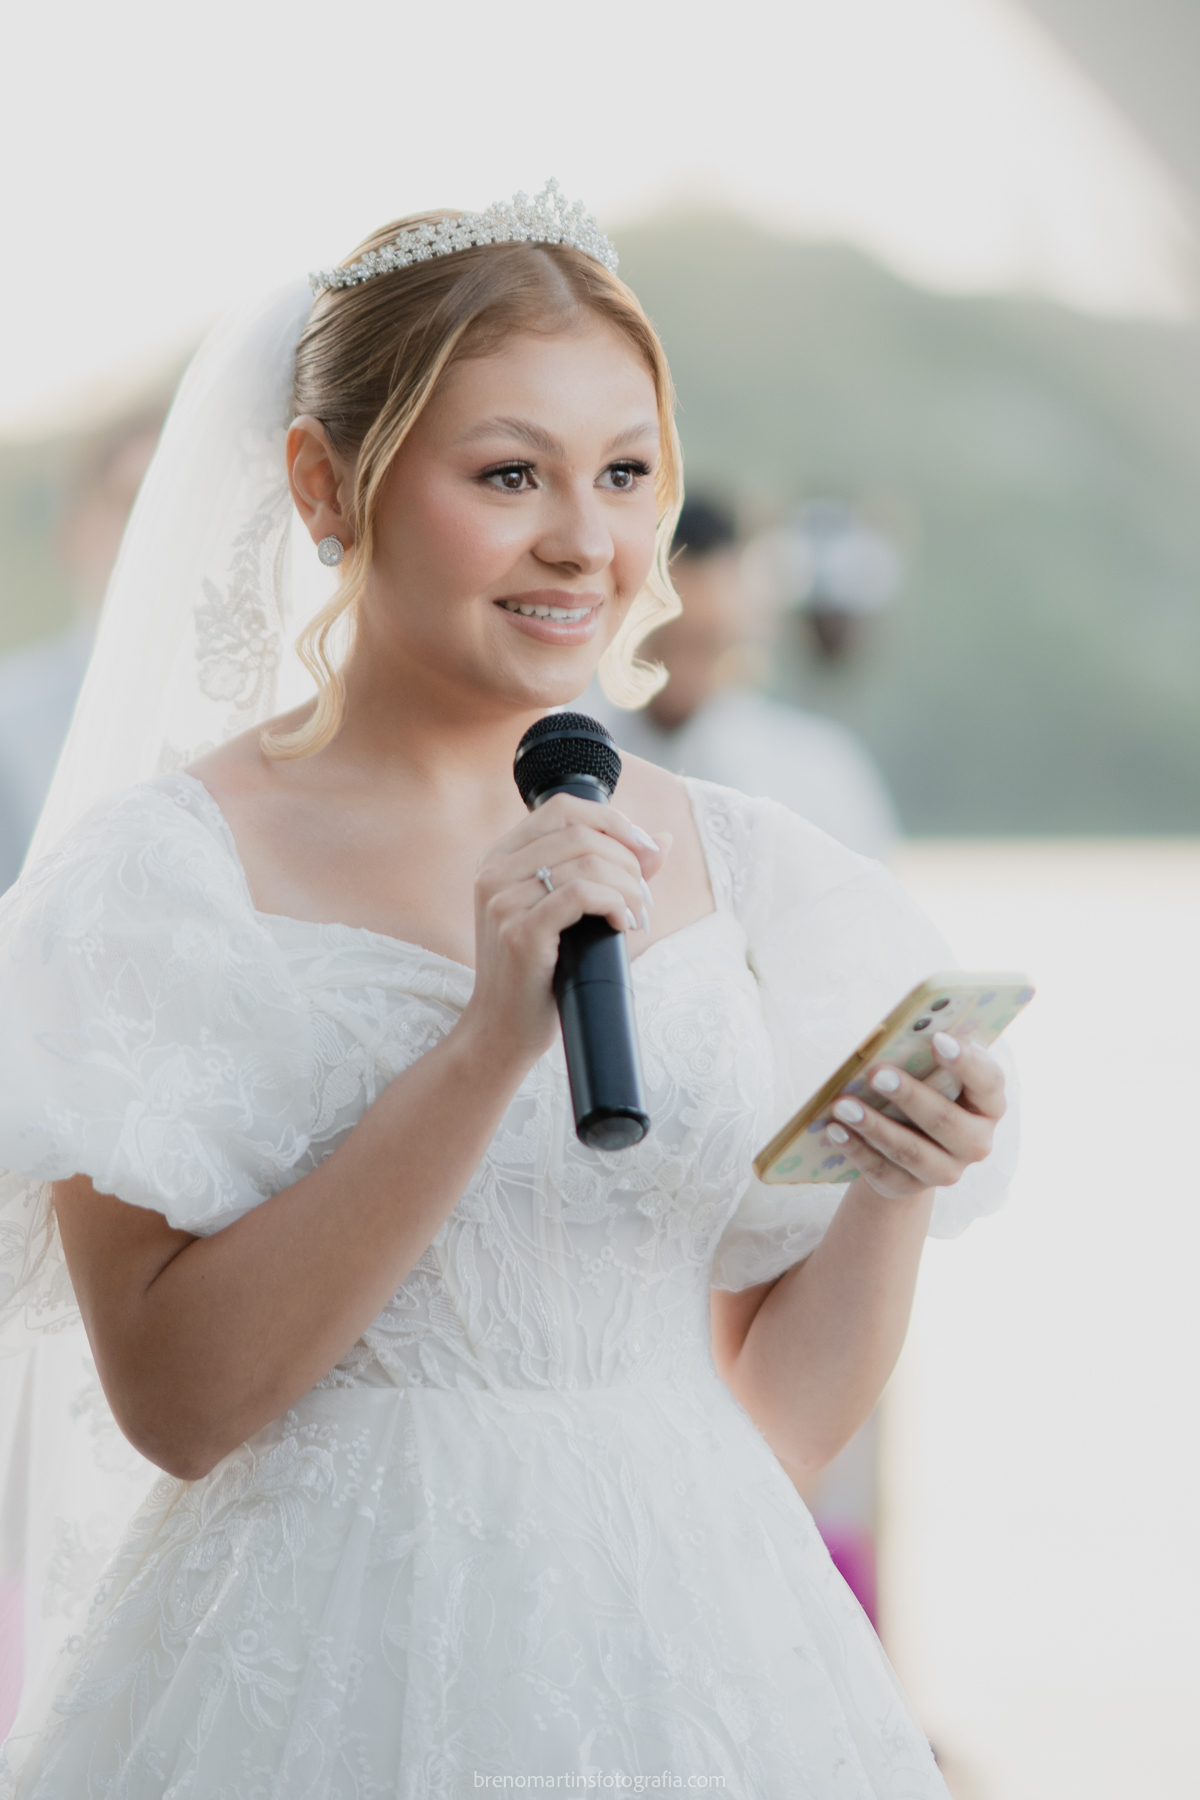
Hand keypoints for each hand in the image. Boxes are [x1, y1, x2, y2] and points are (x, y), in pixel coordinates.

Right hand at [462, 793, 668, 1063]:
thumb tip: (663, 840)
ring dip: (629, 885)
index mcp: (500, 857)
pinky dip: (616, 903)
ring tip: (638, 913)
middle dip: (629, 858)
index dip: (613, 820)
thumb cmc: (543, 971)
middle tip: (644, 895)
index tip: (646, 852)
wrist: (505, 1029)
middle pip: (580, 831)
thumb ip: (612, 871)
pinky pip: (582, 894)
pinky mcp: (519, 931)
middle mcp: (494, 871)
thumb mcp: (574, 913)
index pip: (562, 808)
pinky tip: (623, 924)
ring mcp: (502, 900)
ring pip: (587, 862)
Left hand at [823, 1033, 1005, 1201]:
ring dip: (874, 1126)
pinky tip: (834, 1130)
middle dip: (909, 1096)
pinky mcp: (910, 1187)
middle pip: (945, 1121)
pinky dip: (856, 1149)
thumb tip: (892, 1038)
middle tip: (876, 1074)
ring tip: (843, 1105)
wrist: (909, 1147)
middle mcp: (976, 1142)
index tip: (937, 1039)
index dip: (966, 1061)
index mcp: (989, 1105)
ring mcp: (946, 1170)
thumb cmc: (926, 1093)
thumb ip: (925, 1058)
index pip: (988, 1081)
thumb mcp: (932, 1074)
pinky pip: (881, 1169)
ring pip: (910, 1150)